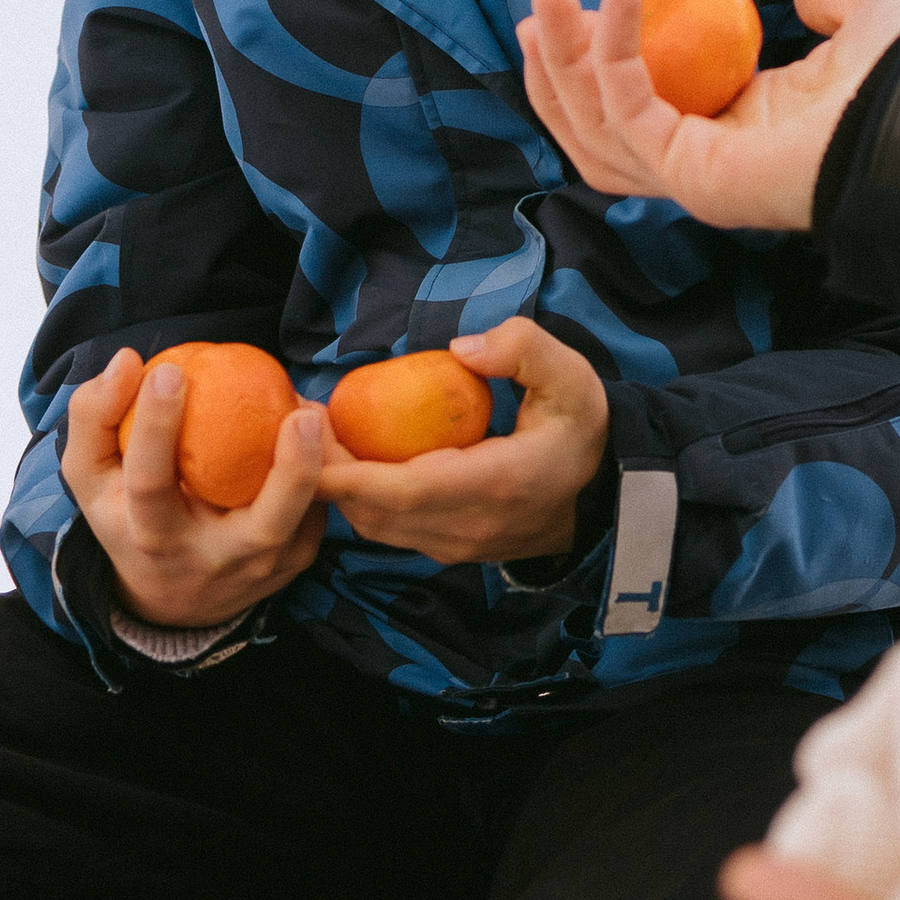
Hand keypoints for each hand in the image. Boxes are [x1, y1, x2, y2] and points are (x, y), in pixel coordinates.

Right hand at [62, 346, 328, 630]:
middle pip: (263, 525)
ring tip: (312, 412)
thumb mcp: (92, 474)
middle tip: (299, 414)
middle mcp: (211, 560)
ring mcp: (261, 567)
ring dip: (319, 465)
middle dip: (290, 472)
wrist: (170, 597)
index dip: (156, 427)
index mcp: (152, 536)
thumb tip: (127, 361)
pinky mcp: (294, 561)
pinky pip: (318, 512)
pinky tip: (316, 428)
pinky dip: (324, 469)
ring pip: (305, 519)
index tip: (168, 370)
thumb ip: (94, 414)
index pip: (151, 483)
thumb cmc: (126, 515)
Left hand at [313, 318, 610, 565]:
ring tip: (314, 435)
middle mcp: (470, 527)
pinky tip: (348, 459)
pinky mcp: (448, 550)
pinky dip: (358, 499)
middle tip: (296, 418)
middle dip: (324, 472)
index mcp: (497, 485)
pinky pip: (388, 529)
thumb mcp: (572, 377)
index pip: (405, 489)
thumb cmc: (581, 431)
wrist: (603, 495)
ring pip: (374, 526)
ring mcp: (457, 547)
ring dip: (337, 488)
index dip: (347, 469)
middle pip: (374, 512)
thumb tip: (463, 350)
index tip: (307, 430)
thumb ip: (524, 349)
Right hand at [519, 0, 899, 231]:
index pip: (642, 112)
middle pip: (599, 129)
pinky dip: (611, 52)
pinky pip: (629, 111)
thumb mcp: (864, 19)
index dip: (601, 61)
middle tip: (541, 2)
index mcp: (739, 134)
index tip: (584, 4)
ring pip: (594, 130)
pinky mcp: (693, 173)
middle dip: (559, 67)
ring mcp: (696, 177)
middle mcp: (709, 163)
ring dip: (561, 61)